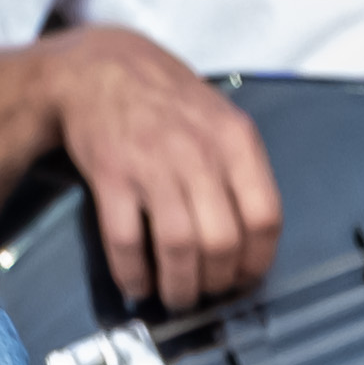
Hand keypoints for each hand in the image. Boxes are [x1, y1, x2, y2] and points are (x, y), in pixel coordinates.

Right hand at [49, 28, 284, 310]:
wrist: (98, 68)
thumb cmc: (163, 97)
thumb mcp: (219, 116)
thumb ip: (240, 169)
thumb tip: (252, 240)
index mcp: (234, 140)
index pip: (265, 218)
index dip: (257, 261)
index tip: (246, 278)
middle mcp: (197, 152)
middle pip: (222, 242)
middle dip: (216, 282)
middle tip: (208, 291)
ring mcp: (152, 164)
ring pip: (178, 248)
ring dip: (179, 287)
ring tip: (176, 295)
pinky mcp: (112, 175)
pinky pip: (127, 241)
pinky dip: (133, 273)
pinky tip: (138, 280)